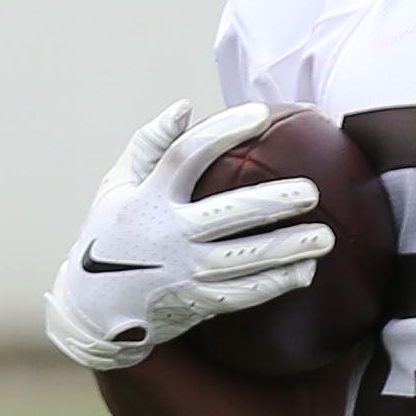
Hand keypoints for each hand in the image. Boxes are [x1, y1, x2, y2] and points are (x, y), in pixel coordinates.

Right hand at [44, 101, 331, 371]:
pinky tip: (305, 272)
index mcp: (147, 198)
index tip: (262, 114)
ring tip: (325, 237)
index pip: (188, 155)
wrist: (91, 308)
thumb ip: (148, 145)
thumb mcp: (116, 186)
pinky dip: (275, 284)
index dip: (224, 131)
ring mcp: (183, 272)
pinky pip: (242, 295)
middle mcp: (167, 236)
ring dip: (287, 249)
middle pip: (229, 213)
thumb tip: (184, 107)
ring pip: (244, 260)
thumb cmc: (108, 235)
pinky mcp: (195, 303)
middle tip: (311, 192)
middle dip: (274, 202)